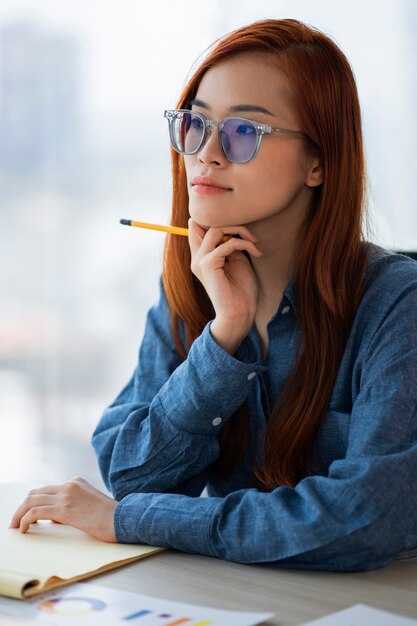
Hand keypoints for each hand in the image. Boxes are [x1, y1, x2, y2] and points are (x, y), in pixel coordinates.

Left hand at [9, 477, 117, 542]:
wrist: (123, 519)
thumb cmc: (109, 517)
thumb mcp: (89, 505)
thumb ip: (71, 506)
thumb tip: (53, 517)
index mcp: (76, 481)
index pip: (47, 489)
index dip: (33, 503)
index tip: (27, 516)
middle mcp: (69, 484)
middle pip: (35, 492)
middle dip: (22, 507)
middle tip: (16, 522)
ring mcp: (67, 495)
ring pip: (31, 500)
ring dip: (19, 514)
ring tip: (15, 526)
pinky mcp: (64, 509)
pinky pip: (35, 512)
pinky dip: (25, 520)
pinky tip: (24, 529)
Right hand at [188, 219, 261, 353]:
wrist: (239, 313)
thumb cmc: (241, 291)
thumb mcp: (237, 261)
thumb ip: (231, 244)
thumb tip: (234, 228)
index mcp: (202, 256)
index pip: (198, 227)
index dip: (217, 220)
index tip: (240, 229)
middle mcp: (197, 257)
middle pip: (203, 222)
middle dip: (230, 221)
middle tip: (250, 235)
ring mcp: (200, 260)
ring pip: (215, 228)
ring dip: (239, 230)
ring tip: (253, 241)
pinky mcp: (207, 265)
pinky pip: (227, 243)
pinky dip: (244, 244)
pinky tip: (255, 252)